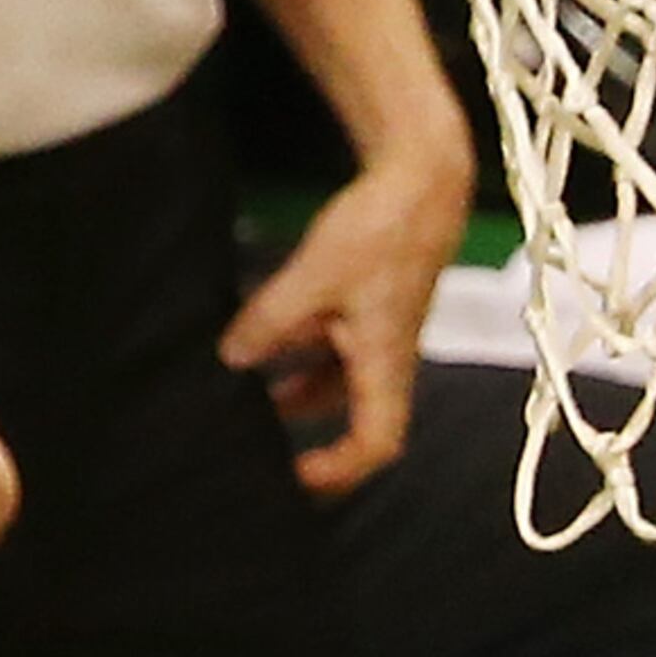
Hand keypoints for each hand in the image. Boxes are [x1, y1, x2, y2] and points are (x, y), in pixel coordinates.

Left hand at [220, 149, 469, 494]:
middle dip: (316, 447)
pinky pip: (335, 350)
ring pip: (342, 386)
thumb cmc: (385, 227)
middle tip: (266, 459)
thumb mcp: (314, 276)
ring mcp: (380, 334)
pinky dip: (300, 357)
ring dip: (300, 399)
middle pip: (358, 423)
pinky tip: (261, 344)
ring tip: (249, 405)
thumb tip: (232, 357)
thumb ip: (269, 321)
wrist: (423, 180)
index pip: (377, 442)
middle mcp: (389, 357)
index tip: (294, 477)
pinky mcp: (371, 309)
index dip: (339, 471)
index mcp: (387, 361)